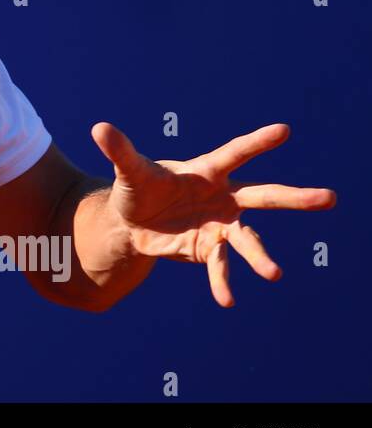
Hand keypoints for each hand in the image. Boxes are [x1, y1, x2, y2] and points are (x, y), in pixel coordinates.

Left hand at [90, 122, 335, 306]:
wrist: (134, 222)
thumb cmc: (140, 188)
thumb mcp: (129, 171)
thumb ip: (119, 151)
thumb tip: (98, 127)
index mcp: (207, 171)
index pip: (234, 153)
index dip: (257, 142)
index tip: (284, 130)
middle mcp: (223, 197)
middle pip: (263, 196)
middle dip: (295, 198)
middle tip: (330, 199)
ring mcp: (221, 225)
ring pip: (247, 239)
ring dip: (260, 256)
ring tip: (275, 273)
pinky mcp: (210, 249)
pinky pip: (220, 267)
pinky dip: (222, 282)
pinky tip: (225, 300)